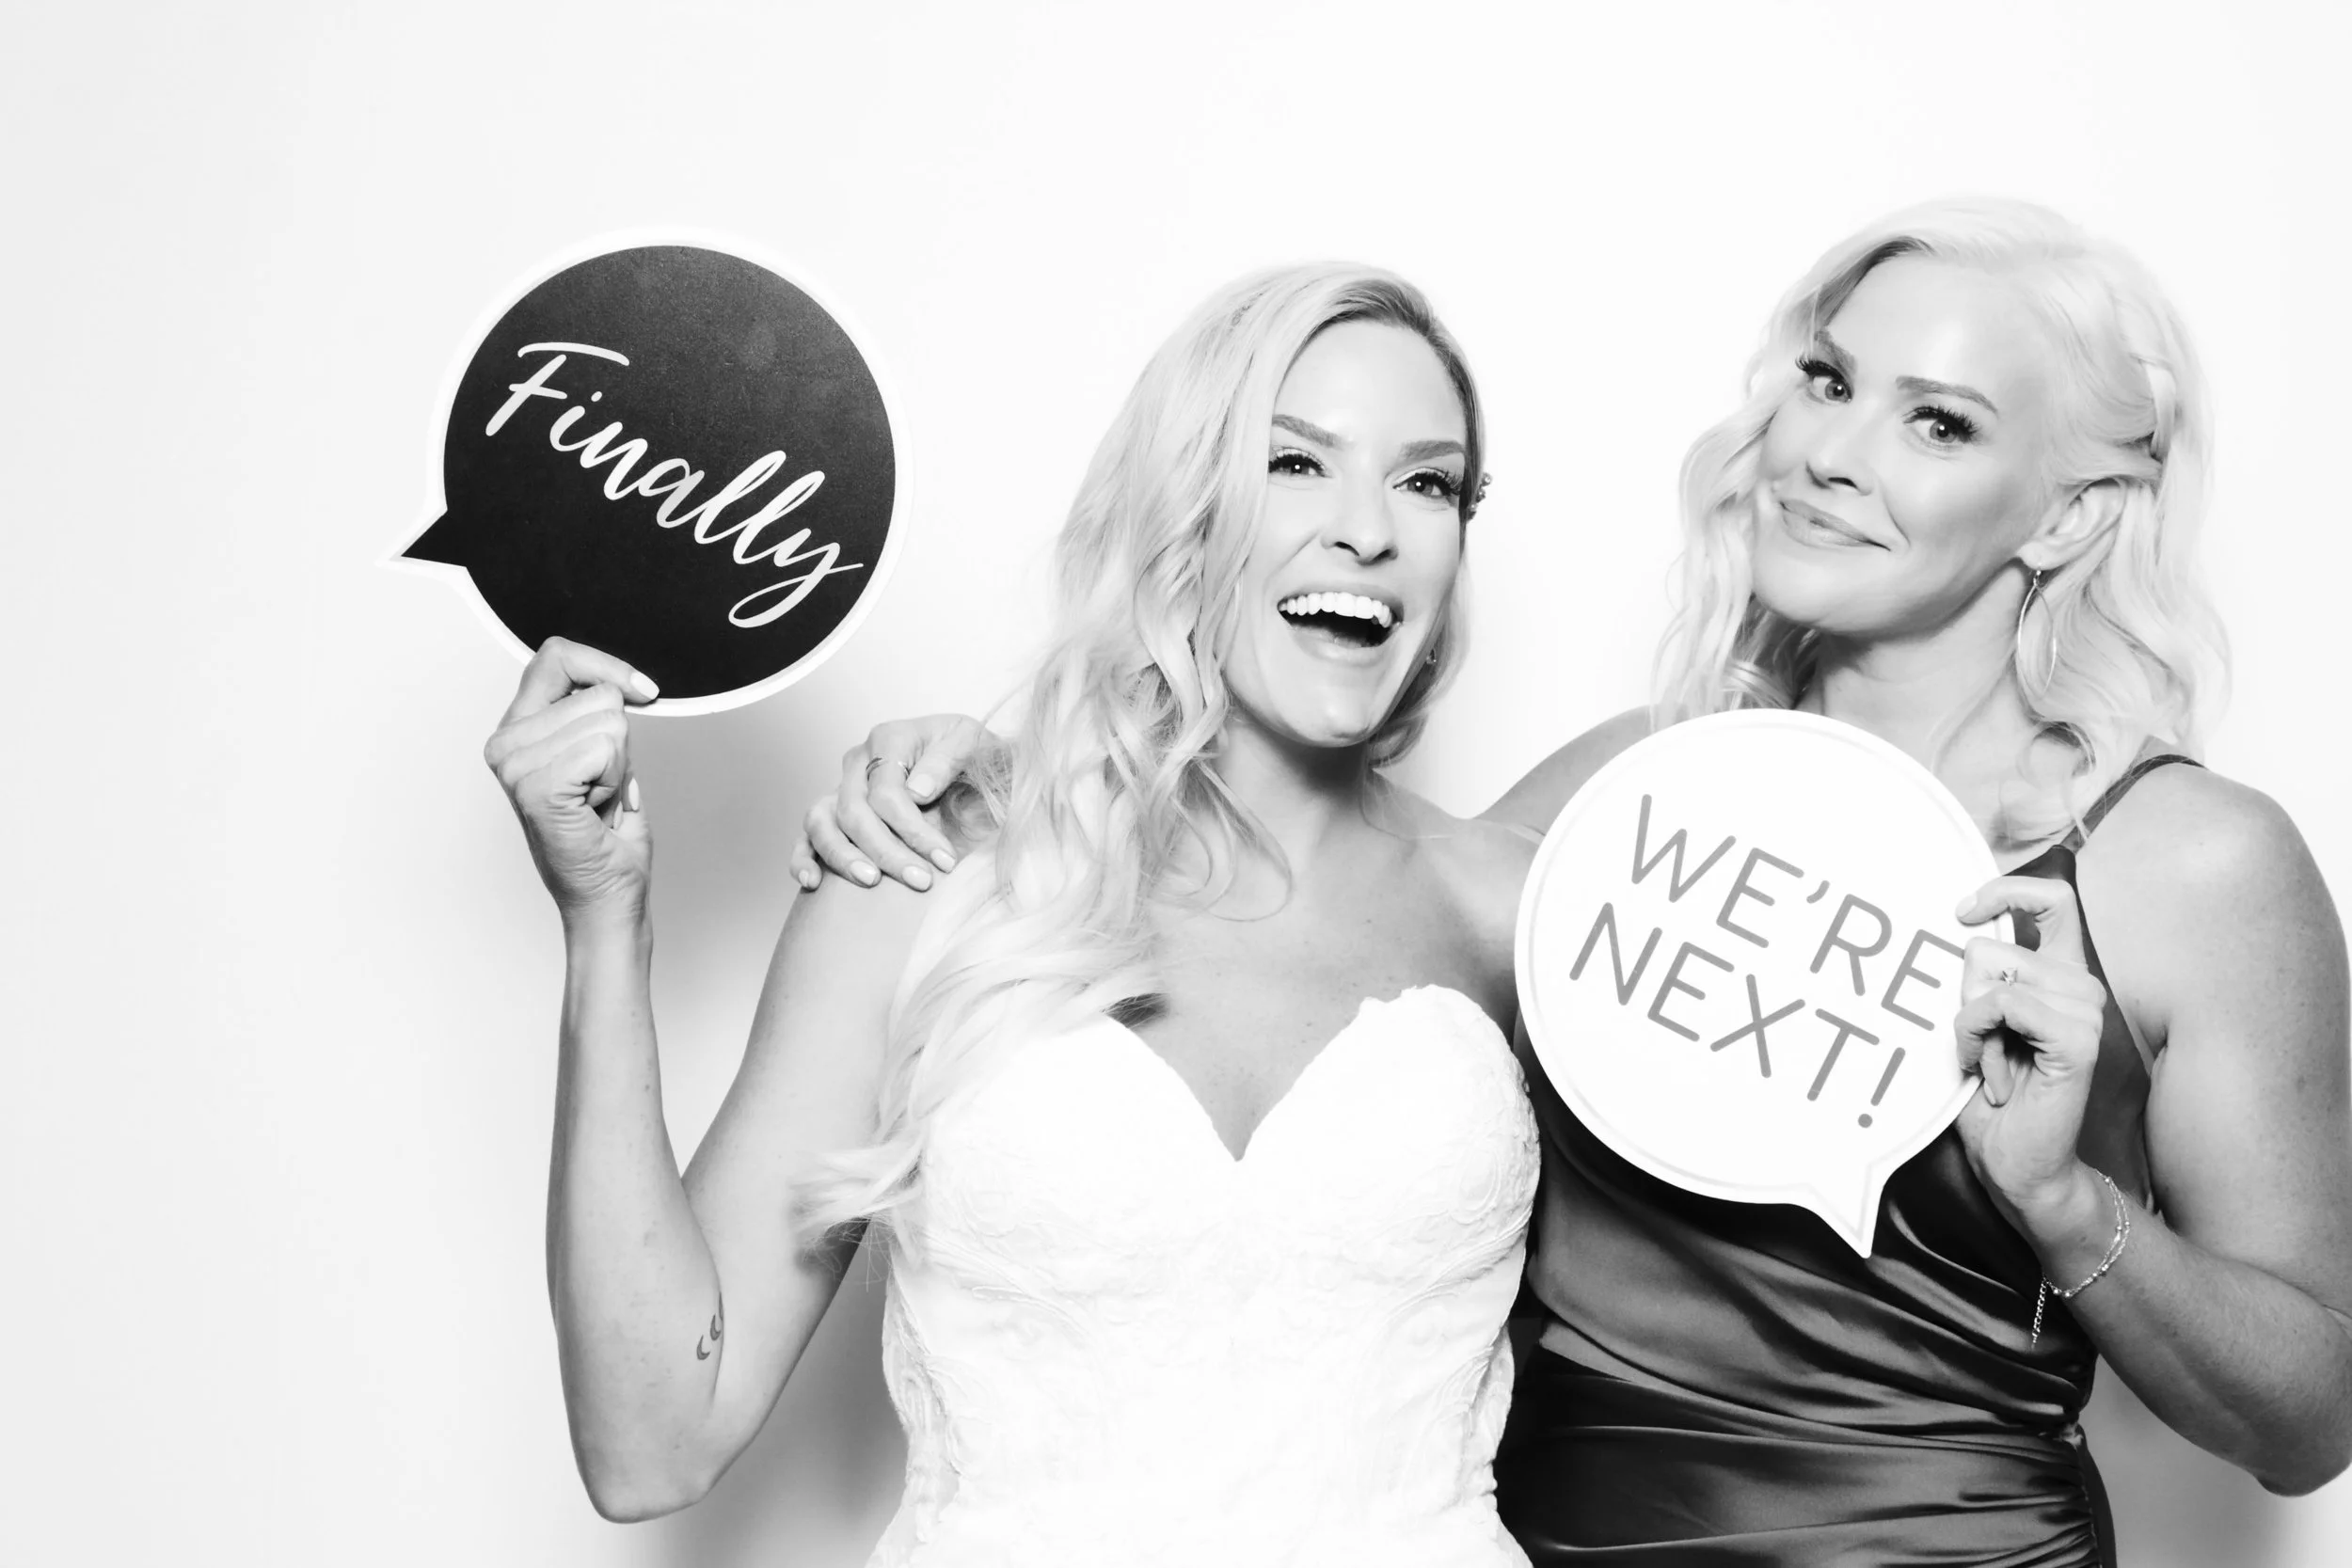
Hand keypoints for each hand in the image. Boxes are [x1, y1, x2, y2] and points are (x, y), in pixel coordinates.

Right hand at [483, 637, 660, 921]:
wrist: (604, 897)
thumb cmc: (604, 837)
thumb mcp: (600, 756)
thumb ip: (593, 714)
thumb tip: (617, 682)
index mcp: (515, 729)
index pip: (555, 657)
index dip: (606, 667)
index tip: (641, 691)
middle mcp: (505, 743)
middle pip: (596, 693)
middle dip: (617, 741)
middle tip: (599, 786)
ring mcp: (515, 765)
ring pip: (609, 723)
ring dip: (617, 766)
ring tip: (596, 800)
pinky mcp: (537, 787)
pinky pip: (605, 748)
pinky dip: (615, 780)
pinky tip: (595, 810)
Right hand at [788, 714, 993, 891]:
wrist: (968, 759)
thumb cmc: (971, 751)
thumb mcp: (972, 742)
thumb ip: (946, 761)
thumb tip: (917, 791)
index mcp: (890, 739)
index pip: (887, 792)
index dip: (914, 830)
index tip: (944, 859)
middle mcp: (858, 761)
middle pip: (855, 811)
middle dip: (887, 851)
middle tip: (920, 881)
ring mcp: (842, 786)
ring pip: (822, 823)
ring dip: (843, 857)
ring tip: (871, 881)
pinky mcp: (834, 811)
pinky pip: (807, 835)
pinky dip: (803, 858)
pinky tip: (812, 882)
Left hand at [1952, 874, 2111, 1226]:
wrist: (2019, 1166)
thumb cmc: (1993, 1098)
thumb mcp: (1977, 1023)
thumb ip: (1978, 978)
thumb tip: (1951, 930)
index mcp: (2062, 977)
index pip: (2053, 899)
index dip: (2005, 891)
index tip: (1960, 912)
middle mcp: (2082, 987)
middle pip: (1992, 947)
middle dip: (1966, 998)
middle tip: (1984, 1048)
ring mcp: (2087, 1012)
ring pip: (1992, 978)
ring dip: (1972, 1026)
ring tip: (1993, 1067)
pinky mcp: (2078, 1041)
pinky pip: (2002, 1004)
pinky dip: (1978, 1037)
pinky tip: (1994, 1075)